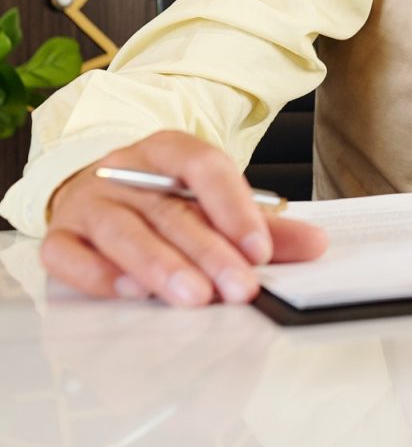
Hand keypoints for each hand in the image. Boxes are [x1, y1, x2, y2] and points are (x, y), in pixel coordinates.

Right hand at [41, 130, 327, 305]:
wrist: (94, 192)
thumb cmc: (161, 201)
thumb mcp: (212, 201)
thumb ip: (261, 225)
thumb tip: (316, 244)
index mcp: (167, 150)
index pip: (203, 166)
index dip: (234, 206)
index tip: (261, 248)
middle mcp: (124, 171)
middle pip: (169, 209)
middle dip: (209, 252)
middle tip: (240, 288)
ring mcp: (87, 202)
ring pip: (122, 231)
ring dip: (161, 267)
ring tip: (195, 296)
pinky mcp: (60, 236)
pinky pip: (68, 254)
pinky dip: (98, 275)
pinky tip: (131, 294)